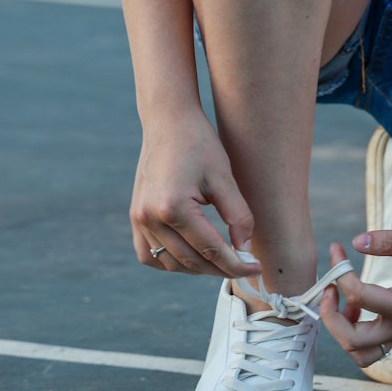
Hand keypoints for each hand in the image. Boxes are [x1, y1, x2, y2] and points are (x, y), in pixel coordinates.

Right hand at [129, 110, 259, 279]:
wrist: (168, 121)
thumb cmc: (199, 143)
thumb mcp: (224, 177)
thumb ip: (237, 216)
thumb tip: (244, 250)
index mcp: (173, 207)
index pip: (211, 250)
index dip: (236, 264)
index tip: (256, 269)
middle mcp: (150, 217)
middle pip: (191, 261)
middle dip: (221, 269)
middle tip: (245, 266)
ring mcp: (139, 219)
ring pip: (170, 263)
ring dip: (197, 268)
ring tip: (222, 262)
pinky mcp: (135, 217)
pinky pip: (149, 254)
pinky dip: (171, 262)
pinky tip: (192, 257)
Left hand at [319, 227, 391, 369]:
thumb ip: (391, 241)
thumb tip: (354, 242)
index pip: (359, 298)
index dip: (341, 274)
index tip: (338, 249)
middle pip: (353, 342)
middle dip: (330, 315)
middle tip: (327, 285)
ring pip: (359, 353)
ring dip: (340, 330)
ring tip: (337, 298)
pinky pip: (369, 346)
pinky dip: (352, 332)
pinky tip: (352, 303)